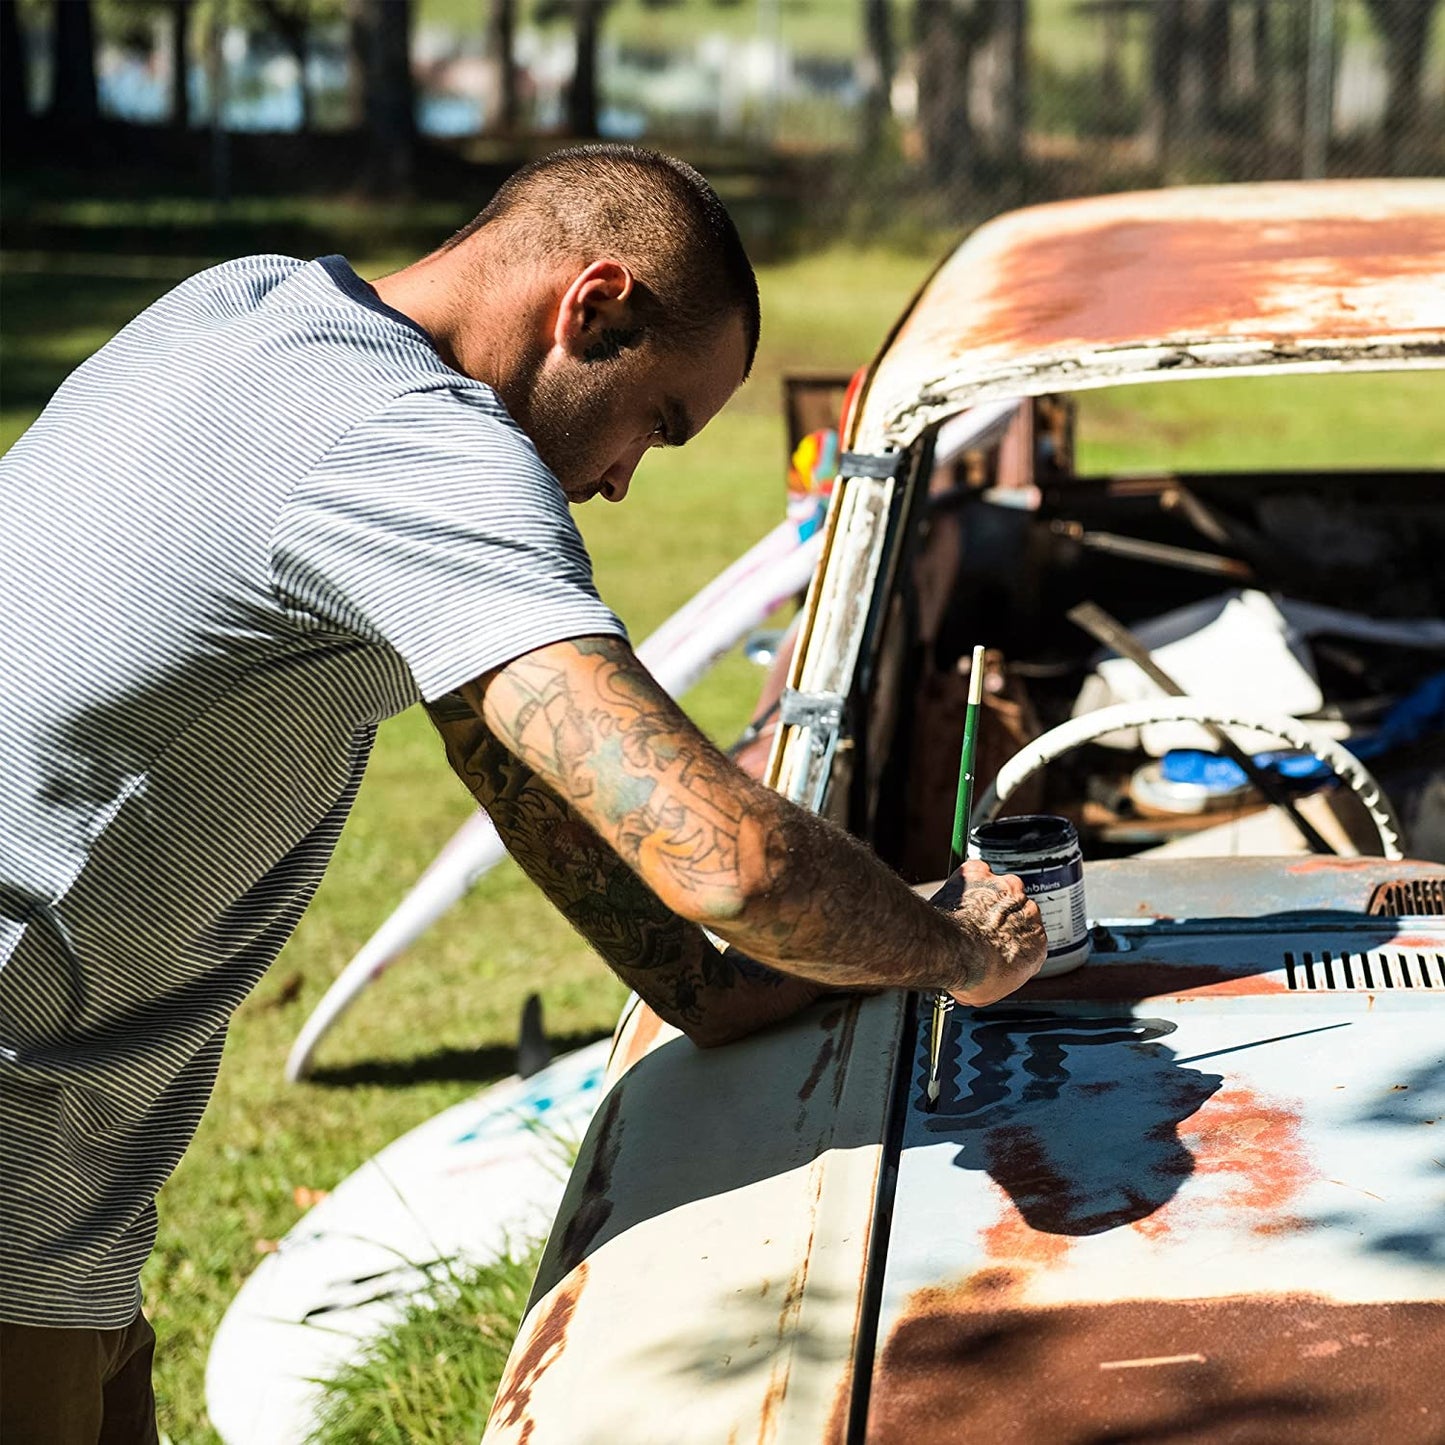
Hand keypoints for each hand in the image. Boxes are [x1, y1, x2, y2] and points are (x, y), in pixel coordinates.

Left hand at [931, 860, 1046, 1005]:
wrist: (957, 953)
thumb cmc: (976, 974)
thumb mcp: (989, 993)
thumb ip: (993, 981)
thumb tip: (977, 986)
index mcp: (1037, 942)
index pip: (1025, 934)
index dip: (1005, 937)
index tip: (991, 942)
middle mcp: (1027, 912)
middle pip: (1013, 909)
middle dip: (995, 916)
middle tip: (973, 929)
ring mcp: (1006, 889)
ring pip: (994, 888)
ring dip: (981, 897)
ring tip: (959, 915)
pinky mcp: (981, 874)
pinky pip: (972, 872)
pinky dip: (963, 881)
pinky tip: (952, 898)